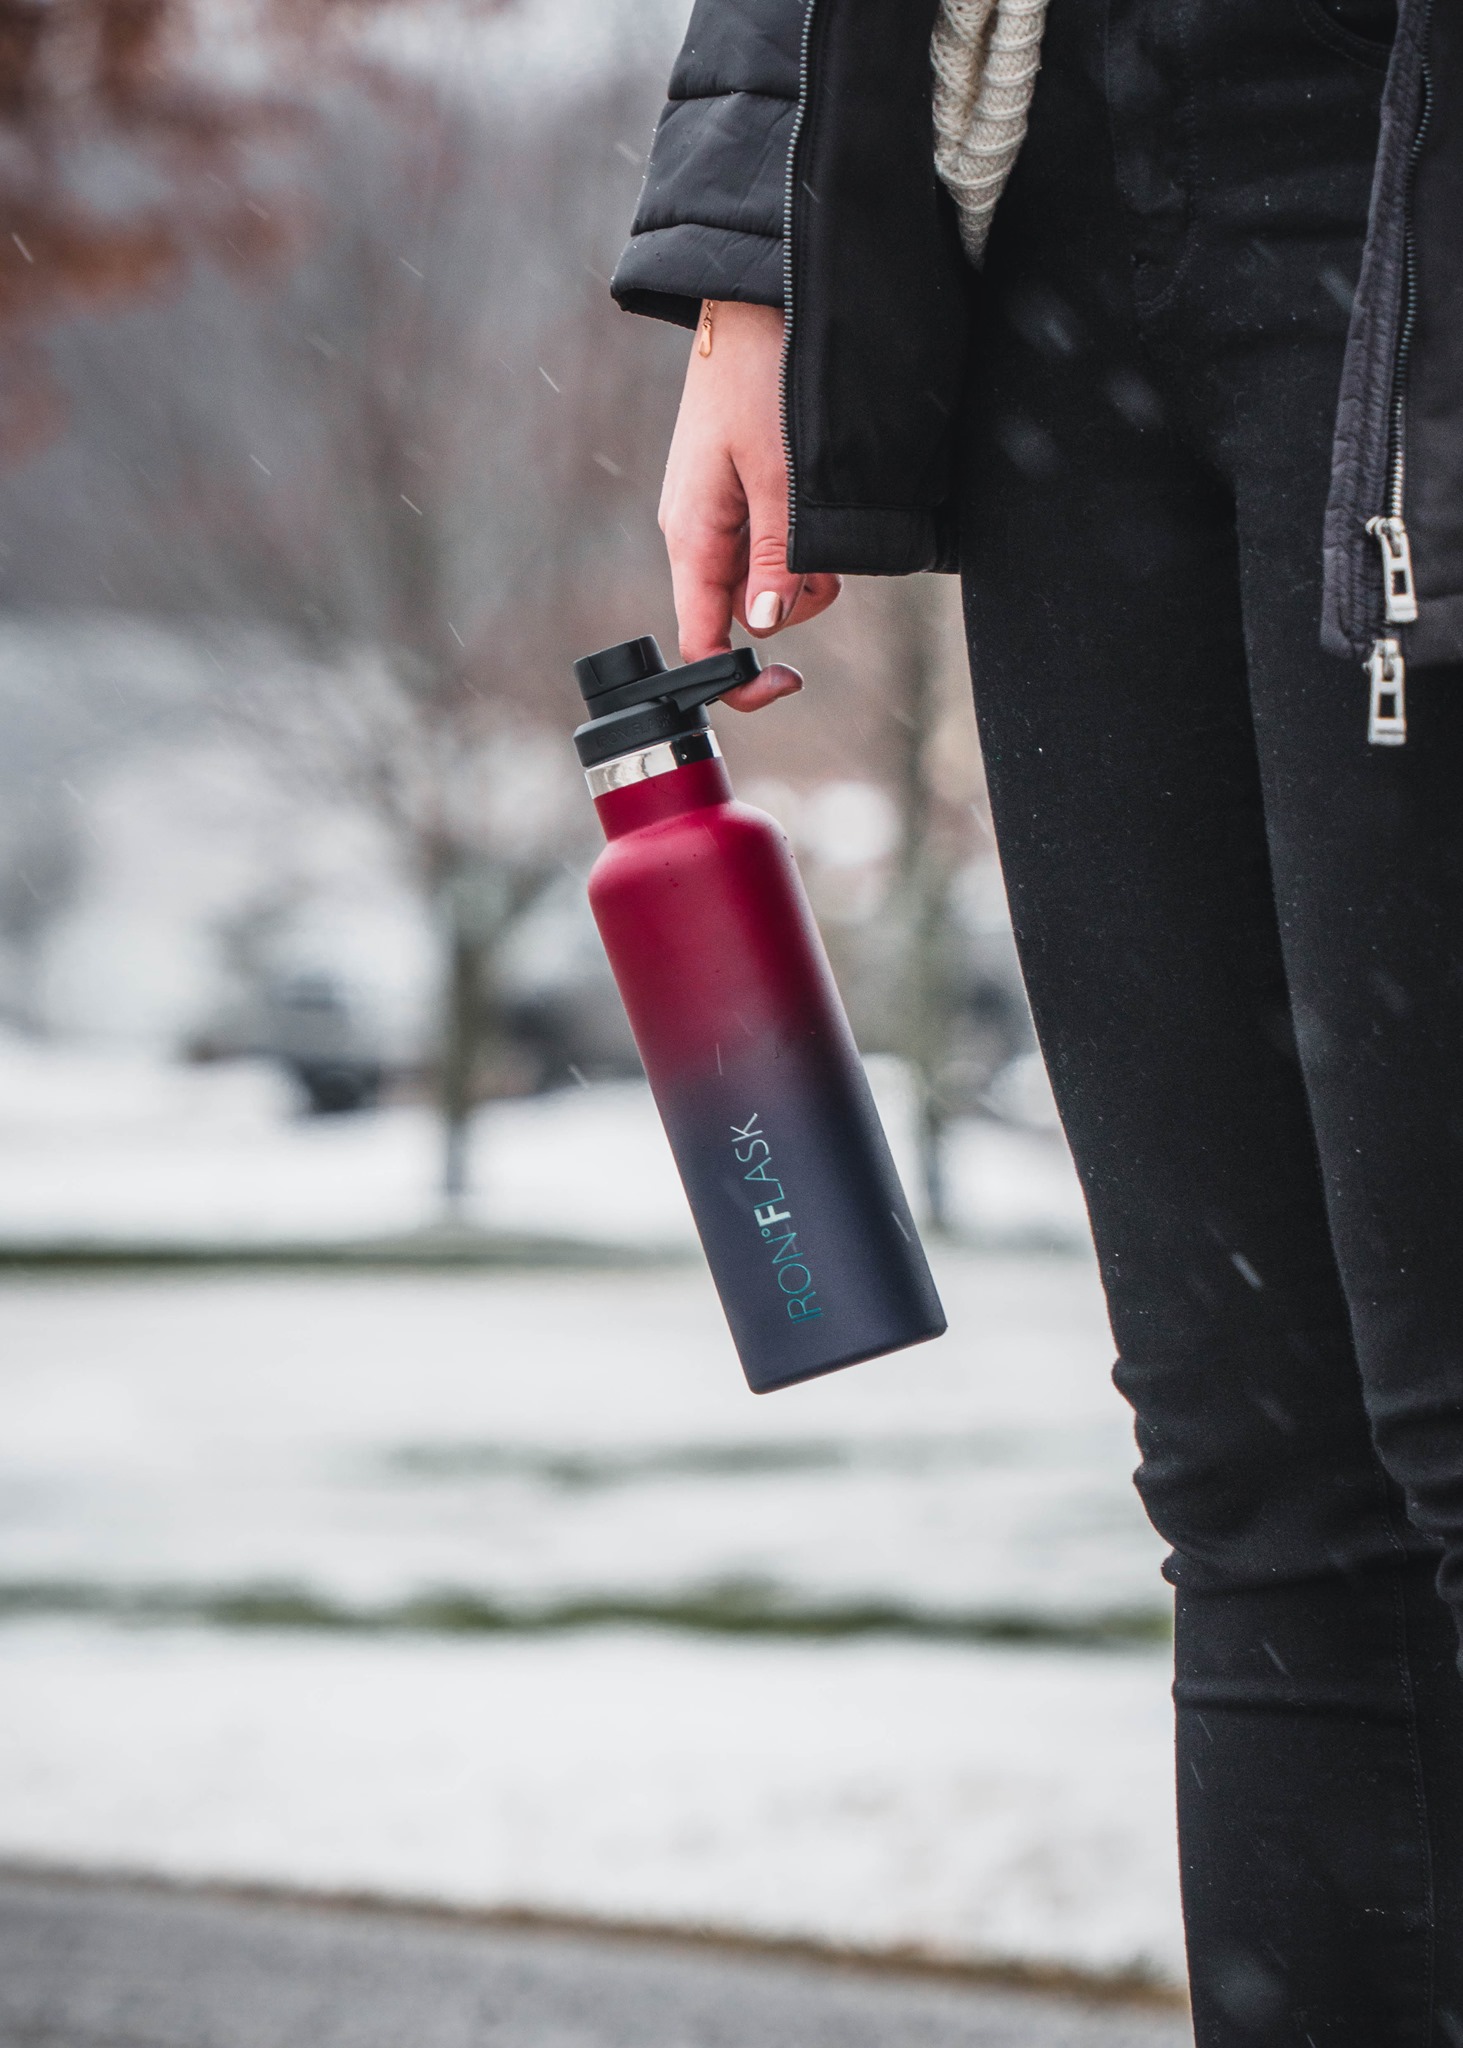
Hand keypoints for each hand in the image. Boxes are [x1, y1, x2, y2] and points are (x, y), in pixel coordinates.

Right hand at [659, 300, 841, 711]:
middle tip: (824, 559)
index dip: (739, 678)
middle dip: (792, 601)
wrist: (754, 303)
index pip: (701, 640)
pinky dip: (799, 538)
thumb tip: (767, 625)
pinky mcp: (739, 492)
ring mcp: (718, 513)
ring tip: (819, 515)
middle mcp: (698, 534)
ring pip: (765, 580)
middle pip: (743, 613)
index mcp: (692, 538)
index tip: (789, 682)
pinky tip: (812, 499)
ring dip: (803, 569)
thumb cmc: (758, 378)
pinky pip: (771, 542)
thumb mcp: (779, 477)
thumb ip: (775, 557)